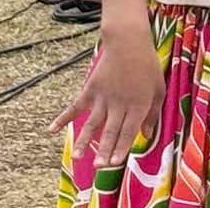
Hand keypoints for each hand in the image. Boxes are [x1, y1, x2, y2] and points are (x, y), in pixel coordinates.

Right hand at [48, 33, 163, 168]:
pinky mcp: (90, 89)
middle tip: (99, 167)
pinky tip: (51, 130)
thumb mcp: (158, 89)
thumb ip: (153, 113)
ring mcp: (103, 97)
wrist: (128, 42)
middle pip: (110, 131)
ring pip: (92, 124)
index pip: (128, 131)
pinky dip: (62, 118)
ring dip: (84, 141)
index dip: (122, 148)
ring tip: (78, 158)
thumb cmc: (147, 66)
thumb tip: (145, 134)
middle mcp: (119, 104)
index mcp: (138, 104)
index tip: (115, 163)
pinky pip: (75, 107)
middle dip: (105, 150)